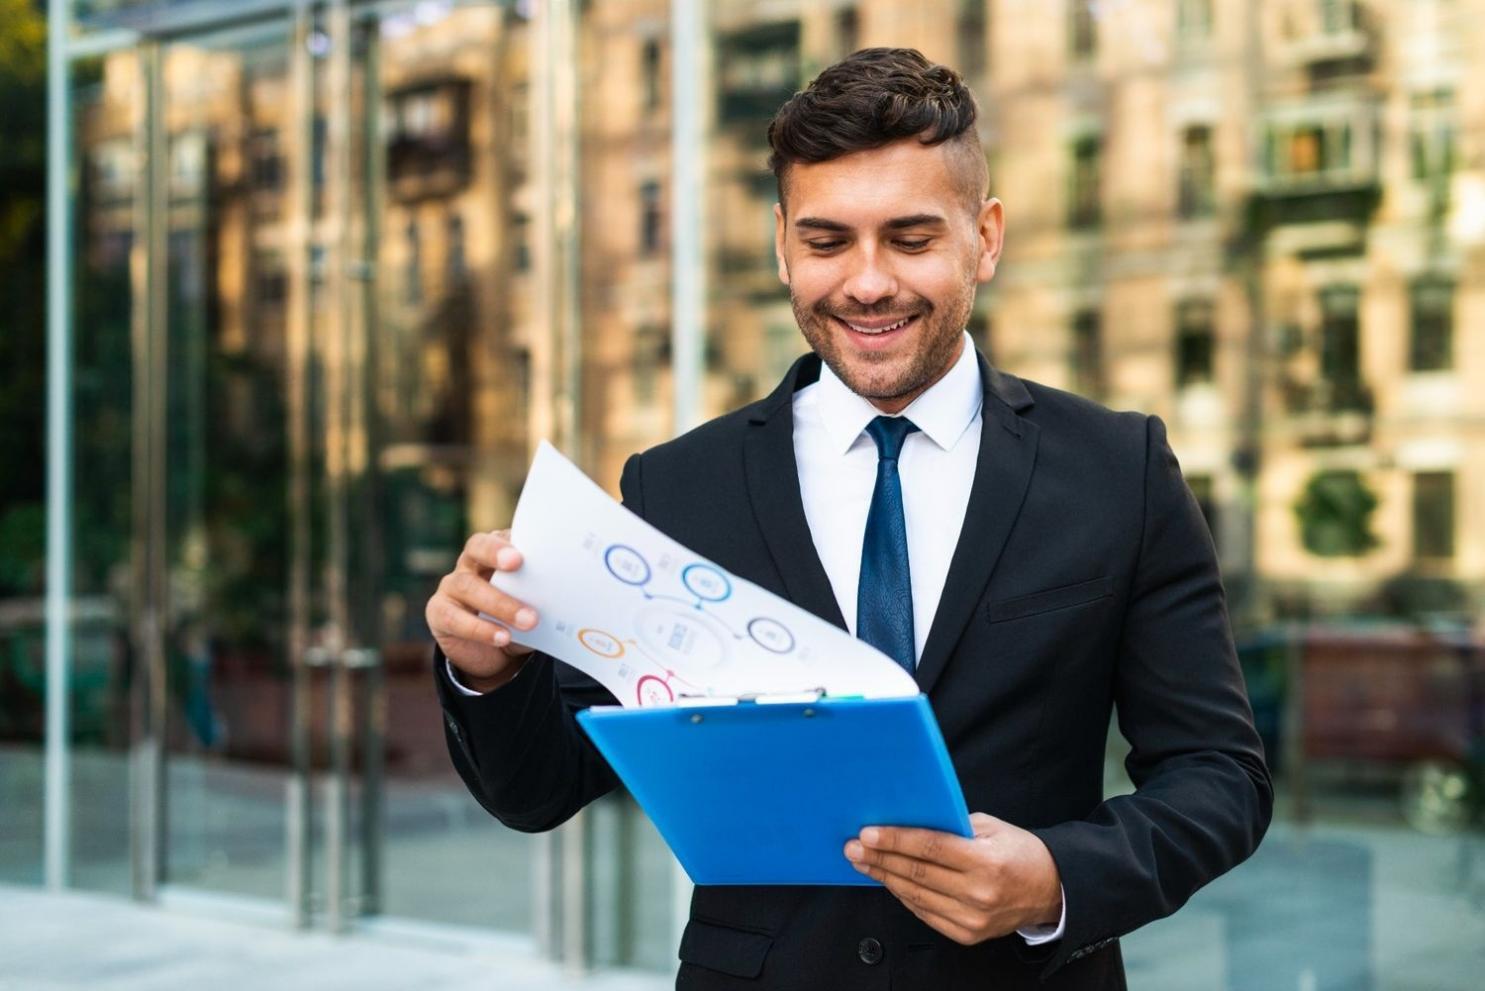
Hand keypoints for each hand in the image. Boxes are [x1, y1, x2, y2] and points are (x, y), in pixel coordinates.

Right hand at [426, 529, 538, 691]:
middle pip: (475, 548)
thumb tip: (569, 596)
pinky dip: (480, 629)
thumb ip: (541, 595)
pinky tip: (502, 637)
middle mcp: (470, 563)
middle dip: (495, 552)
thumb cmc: (516, 618)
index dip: (507, 540)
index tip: (524, 549)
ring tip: (528, 620)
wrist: (493, 655)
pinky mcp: (439, 613)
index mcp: (495, 553)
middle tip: (518, 562)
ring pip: (468, 586)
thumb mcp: (531, 604)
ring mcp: (451, 587)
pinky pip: (454, 617)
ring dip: (499, 603)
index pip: (498, 535)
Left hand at [844, 812, 1061, 944]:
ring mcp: (972, 918)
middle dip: (880, 859)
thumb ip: (952, 825)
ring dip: (885, 877)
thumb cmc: (1018, 851)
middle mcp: (978, 893)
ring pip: (916, 895)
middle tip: (853, 848)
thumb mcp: (991, 827)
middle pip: (917, 873)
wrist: (1050, 890)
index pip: (930, 848)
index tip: (867, 834)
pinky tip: (889, 881)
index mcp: (986, 861)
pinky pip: (925, 913)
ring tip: (863, 863)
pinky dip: (904, 896)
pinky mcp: (967, 934)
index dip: (895, 840)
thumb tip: (909, 819)